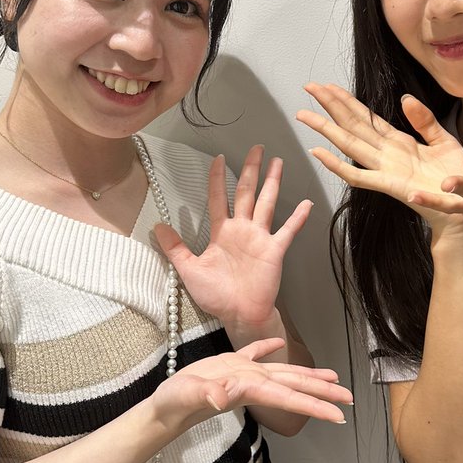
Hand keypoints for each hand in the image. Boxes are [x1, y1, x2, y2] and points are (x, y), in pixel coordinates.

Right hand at [152, 338, 352, 426]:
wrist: (162, 409)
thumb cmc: (174, 404)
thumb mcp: (188, 395)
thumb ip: (205, 394)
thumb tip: (222, 396)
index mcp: (248, 389)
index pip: (289, 397)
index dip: (315, 405)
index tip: (339, 415)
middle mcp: (252, 384)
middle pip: (295, 387)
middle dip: (323, 394)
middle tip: (350, 400)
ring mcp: (242, 375)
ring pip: (283, 373)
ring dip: (307, 375)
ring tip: (332, 377)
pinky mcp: (228, 365)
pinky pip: (254, 354)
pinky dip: (268, 348)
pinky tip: (277, 343)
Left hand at [154, 146, 310, 327]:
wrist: (239, 315)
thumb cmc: (216, 295)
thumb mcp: (188, 270)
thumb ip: (175, 247)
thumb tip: (156, 227)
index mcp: (222, 232)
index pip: (218, 198)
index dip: (217, 178)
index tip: (218, 158)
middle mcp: (242, 230)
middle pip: (246, 192)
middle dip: (250, 169)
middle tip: (256, 148)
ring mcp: (260, 238)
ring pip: (266, 203)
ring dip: (272, 183)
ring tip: (278, 162)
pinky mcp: (274, 250)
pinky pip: (287, 231)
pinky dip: (297, 218)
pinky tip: (306, 204)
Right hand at [296, 82, 462, 240]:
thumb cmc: (455, 178)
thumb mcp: (443, 140)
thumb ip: (424, 120)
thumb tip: (405, 98)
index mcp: (398, 142)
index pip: (366, 116)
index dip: (346, 100)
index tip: (328, 85)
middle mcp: (386, 154)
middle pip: (352, 125)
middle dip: (330, 106)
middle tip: (309, 88)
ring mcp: (385, 169)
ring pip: (349, 145)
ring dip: (326, 130)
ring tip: (304, 115)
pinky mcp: (389, 185)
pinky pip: (358, 176)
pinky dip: (337, 165)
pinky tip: (319, 152)